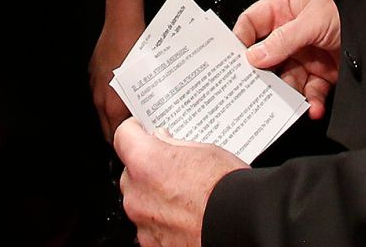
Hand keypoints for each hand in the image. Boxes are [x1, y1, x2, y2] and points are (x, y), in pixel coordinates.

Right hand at [90, 16, 142, 142]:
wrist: (122, 25)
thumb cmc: (137, 50)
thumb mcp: (147, 84)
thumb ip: (144, 108)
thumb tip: (149, 121)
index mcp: (113, 106)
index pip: (115, 138)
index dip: (126, 143)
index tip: (136, 144)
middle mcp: (101, 99)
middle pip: (107, 128)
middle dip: (120, 133)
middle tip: (136, 133)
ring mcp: (95, 85)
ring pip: (103, 110)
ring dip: (115, 114)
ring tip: (131, 111)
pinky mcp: (93, 72)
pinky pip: (101, 92)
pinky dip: (110, 95)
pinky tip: (123, 89)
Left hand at [115, 120, 243, 246]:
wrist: (242, 227)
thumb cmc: (227, 191)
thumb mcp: (204, 150)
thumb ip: (173, 145)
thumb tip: (161, 140)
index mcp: (146, 162)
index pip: (123, 135)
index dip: (134, 130)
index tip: (142, 130)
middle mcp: (137, 194)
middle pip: (130, 172)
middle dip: (147, 169)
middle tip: (172, 168)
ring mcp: (143, 223)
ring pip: (139, 200)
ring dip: (153, 196)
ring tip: (184, 196)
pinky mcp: (153, 245)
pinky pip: (150, 226)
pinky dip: (162, 221)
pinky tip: (185, 216)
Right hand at [232, 0, 341, 119]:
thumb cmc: (347, 9)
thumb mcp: (312, 20)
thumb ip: (283, 39)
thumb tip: (254, 56)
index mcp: (285, 8)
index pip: (253, 23)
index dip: (242, 40)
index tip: (235, 60)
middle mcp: (292, 31)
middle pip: (268, 56)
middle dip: (265, 74)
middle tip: (258, 89)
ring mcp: (306, 54)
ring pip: (286, 78)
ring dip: (289, 93)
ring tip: (293, 101)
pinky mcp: (322, 73)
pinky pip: (309, 90)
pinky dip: (310, 101)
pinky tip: (313, 107)